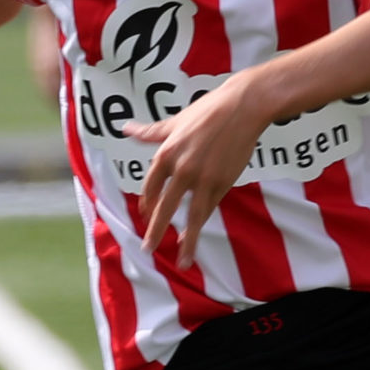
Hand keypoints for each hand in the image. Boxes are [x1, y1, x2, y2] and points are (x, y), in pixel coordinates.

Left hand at [128, 72, 272, 266]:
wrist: (243, 108)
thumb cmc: (207, 111)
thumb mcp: (175, 122)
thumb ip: (150, 132)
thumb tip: (126, 128)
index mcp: (167, 153)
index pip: (151, 187)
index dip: (147, 204)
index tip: (146, 214)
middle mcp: (182, 169)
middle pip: (166, 208)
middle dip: (156, 231)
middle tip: (148, 249)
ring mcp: (204, 178)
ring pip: (192, 217)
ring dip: (187, 241)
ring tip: (183, 262)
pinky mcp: (224, 182)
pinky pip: (210, 207)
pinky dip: (203, 223)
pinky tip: (198, 234)